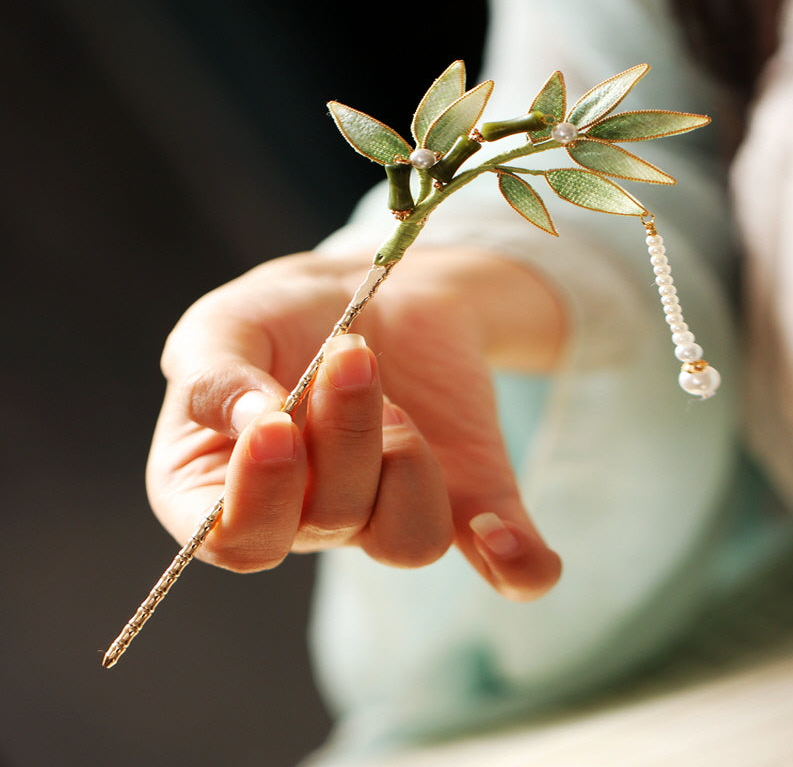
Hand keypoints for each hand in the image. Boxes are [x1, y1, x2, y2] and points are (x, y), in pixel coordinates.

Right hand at [146, 247, 564, 599]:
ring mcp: (386, 514)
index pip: (236, 540)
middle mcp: (308, 517)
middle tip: (351, 355)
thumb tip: (250, 425)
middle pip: (328, 526)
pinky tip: (506, 534)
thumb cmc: (283, 317)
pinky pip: (500, 565)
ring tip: (396, 398)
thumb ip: (213, 375)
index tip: (276, 422)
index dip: (258, 496)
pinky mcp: (463, 499)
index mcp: (231, 489)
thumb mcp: (225, 325)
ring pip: (408, 540)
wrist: (373, 294)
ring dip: (407, 462)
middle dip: (344, 437)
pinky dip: (513, 564)